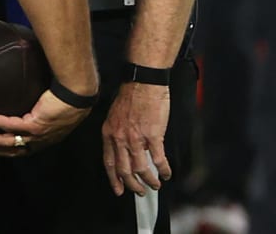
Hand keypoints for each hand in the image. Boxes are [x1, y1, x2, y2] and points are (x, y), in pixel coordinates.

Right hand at [0, 88, 90, 157]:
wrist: (77, 94)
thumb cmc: (68, 98)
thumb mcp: (54, 111)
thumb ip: (40, 112)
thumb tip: (30, 104)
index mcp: (45, 140)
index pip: (21, 150)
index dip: (4, 150)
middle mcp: (40, 141)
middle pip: (12, 149)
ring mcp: (37, 135)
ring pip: (8, 141)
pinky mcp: (34, 124)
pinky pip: (10, 125)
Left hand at [102, 81, 170, 195]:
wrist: (142, 83)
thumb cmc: (130, 97)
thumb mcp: (114, 116)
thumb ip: (117, 134)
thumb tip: (124, 151)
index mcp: (108, 132)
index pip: (108, 162)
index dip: (113, 179)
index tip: (119, 190)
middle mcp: (119, 137)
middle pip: (123, 170)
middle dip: (132, 185)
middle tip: (139, 191)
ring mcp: (136, 138)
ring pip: (140, 168)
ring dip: (149, 180)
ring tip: (155, 185)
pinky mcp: (153, 135)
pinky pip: (158, 159)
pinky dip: (164, 170)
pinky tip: (167, 174)